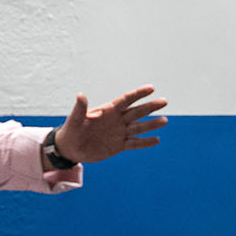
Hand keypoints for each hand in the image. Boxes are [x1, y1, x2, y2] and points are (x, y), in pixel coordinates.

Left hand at [52, 85, 167, 163]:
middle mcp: (117, 120)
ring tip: (165, 120)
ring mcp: (119, 132)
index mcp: (108, 110)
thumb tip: (80, 95)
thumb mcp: (75, 120)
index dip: (138, 94)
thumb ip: (80, 109)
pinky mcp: (119, 145)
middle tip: (164, 101)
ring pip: (138, 127)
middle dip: (150, 107)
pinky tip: (156, 140)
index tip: (151, 88)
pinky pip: (134, 143)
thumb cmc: (71, 130)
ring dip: (151, 124)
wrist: (71, 148)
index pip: (126, 100)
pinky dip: (145, 142)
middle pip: (136, 111)